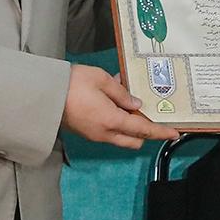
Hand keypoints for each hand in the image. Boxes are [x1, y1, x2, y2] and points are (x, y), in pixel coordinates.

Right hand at [61, 64, 179, 149]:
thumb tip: (137, 105)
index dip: (160, 132)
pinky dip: (116, 123)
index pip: (143, 130)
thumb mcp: (101, 80)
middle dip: (145, 131)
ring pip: (121, 138)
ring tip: (127, 102)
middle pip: (134, 140)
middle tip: (148, 114)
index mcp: (112, 120)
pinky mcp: (86, 132)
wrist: (44, 94)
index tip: (175, 134)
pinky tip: (111, 102)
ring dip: (129, 126)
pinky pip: (109, 132)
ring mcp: (94, 135)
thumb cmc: (74, 83)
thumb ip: (122, 93)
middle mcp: (105, 133)